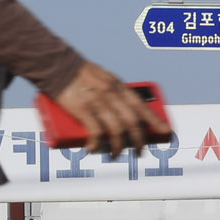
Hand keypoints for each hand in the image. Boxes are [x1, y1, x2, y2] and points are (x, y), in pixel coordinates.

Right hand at [52, 62, 169, 154]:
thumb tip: (120, 111)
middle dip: (138, 141)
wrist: (55, 65)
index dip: (154, 121)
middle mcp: (111, 94)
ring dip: (118, 147)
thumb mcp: (102, 78)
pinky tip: (93, 149)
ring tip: (115, 155)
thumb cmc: (77, 73)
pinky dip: (96, 144)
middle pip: (132, 122)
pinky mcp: (81, 109)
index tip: (165, 132)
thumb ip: (112, 92)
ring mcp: (97, 102)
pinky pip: (95, 132)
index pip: (141, 106)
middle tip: (139, 152)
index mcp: (117, 86)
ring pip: (116, 131)